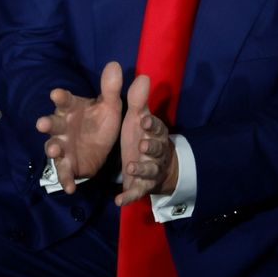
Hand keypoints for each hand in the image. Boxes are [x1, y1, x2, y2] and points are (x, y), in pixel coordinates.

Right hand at [36, 61, 123, 192]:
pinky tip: (70, 188)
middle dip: (47, 123)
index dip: (60, 97)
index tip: (56, 94)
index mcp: (72, 109)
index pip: (65, 100)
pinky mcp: (68, 164)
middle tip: (41, 123)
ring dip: (51, 149)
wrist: (102, 146)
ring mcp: (63, 146)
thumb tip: (116, 64)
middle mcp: (63, 126)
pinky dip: (66, 179)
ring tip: (53, 151)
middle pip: (53, 123)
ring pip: (54, 147)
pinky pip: (65, 172)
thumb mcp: (111, 106)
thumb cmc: (100, 120)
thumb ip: (112, 89)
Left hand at [116, 74, 178, 206]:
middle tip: (141, 144)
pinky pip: (136, 192)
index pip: (156, 127)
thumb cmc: (143, 136)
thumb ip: (138, 101)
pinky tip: (119, 200)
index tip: (143, 120)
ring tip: (131, 166)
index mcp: (155, 133)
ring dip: (141, 168)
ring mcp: (150, 170)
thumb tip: (143, 76)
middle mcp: (156, 152)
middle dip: (150, 147)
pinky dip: (128, 196)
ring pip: (148, 170)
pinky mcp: (141, 186)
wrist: (159, 166)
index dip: (150, 125)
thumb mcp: (138, 119)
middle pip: (155, 149)